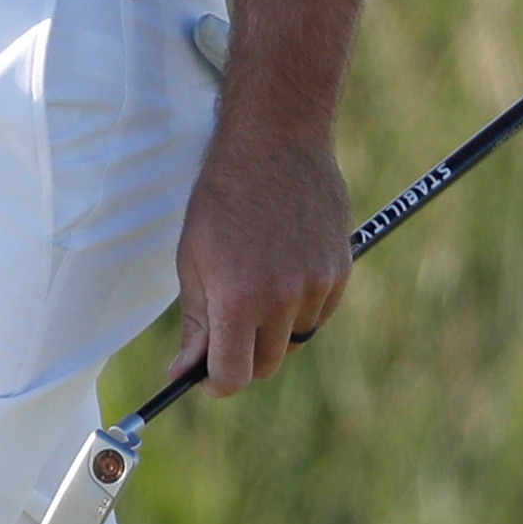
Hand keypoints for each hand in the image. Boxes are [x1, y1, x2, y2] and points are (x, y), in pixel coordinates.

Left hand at [171, 123, 352, 396]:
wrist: (274, 142)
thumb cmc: (223, 198)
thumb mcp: (193, 259)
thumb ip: (196, 322)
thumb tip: (183, 372)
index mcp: (238, 298)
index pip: (232, 376)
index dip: (215, 381)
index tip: (205, 372)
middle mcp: (282, 299)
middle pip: (265, 365)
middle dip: (243, 356)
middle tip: (227, 326)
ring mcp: (315, 286)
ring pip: (293, 339)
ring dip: (274, 328)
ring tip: (258, 278)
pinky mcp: (339, 271)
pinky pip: (318, 312)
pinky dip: (301, 304)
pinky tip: (284, 264)